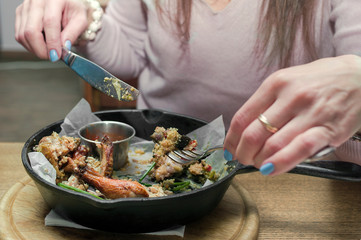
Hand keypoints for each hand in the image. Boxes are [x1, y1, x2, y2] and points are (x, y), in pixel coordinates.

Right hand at [15, 0, 87, 60]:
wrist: (64, 2)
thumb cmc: (72, 9)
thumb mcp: (80, 19)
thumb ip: (73, 33)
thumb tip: (64, 47)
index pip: (49, 22)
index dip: (52, 42)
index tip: (56, 55)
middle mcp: (36, 1)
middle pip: (31, 31)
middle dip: (42, 50)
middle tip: (53, 57)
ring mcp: (25, 7)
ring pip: (22, 35)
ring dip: (36, 49)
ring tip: (49, 51)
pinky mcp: (20, 14)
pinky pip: (19, 35)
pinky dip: (30, 45)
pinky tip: (41, 45)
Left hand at [224, 55, 360, 174]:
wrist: (359, 77)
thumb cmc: (318, 81)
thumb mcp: (287, 81)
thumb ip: (266, 102)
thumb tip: (244, 130)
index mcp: (275, 83)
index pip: (242, 117)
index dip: (231, 139)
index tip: (229, 149)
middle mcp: (290, 97)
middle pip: (254, 133)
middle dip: (243, 153)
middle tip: (242, 160)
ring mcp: (309, 113)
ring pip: (273, 144)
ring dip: (259, 161)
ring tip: (258, 164)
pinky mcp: (328, 129)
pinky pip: (299, 150)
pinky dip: (280, 163)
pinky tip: (270, 170)